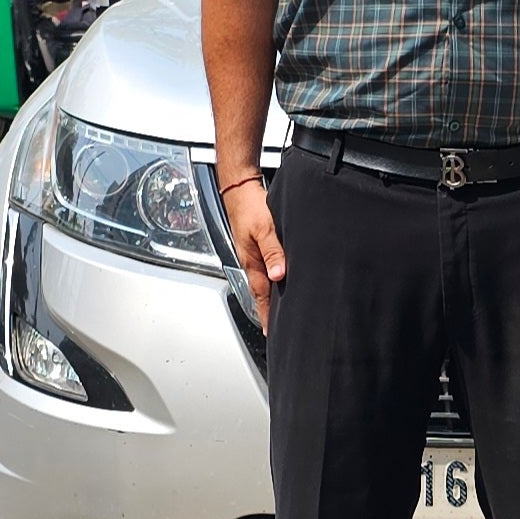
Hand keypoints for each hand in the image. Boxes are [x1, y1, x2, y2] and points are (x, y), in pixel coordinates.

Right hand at [222, 175, 285, 329]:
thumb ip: (273, 250)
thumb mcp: (265, 228)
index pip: (261, 295)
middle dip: (269, 310)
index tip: (271, 331)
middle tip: (277, 327)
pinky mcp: (257, 243)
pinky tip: (280, 278)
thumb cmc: (250, 205)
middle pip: (262, 291)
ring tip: (280, 310)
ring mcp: (254, 252)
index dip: (267, 314)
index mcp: (252, 261)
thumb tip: (279, 274)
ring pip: (264, 280)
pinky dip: (273, 278)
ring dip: (271, 295)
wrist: (239, 187)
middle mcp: (252, 260)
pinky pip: (266, 267)